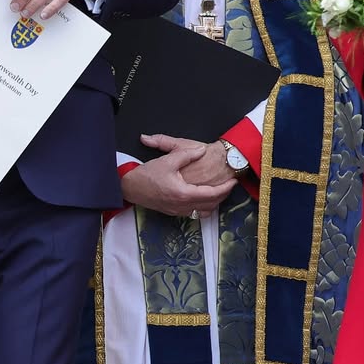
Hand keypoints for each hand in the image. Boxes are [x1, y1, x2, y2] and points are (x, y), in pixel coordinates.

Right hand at [121, 139, 235, 216]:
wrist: (130, 188)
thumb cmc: (147, 175)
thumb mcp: (168, 160)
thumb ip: (187, 154)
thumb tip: (201, 150)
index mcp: (184, 193)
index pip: (211, 194)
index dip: (225, 188)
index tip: (233, 181)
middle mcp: (183, 206)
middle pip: (211, 205)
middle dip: (223, 196)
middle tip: (230, 185)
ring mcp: (178, 211)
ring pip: (204, 212)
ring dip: (214, 203)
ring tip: (220, 192)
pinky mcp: (174, 212)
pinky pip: (195, 213)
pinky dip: (204, 207)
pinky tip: (205, 198)